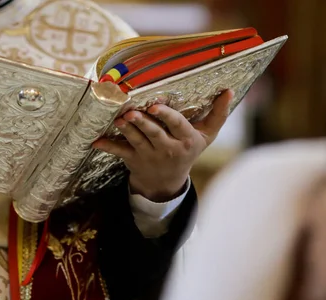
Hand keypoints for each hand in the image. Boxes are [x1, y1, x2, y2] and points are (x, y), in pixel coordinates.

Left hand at [93, 90, 233, 201]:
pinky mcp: (133, 160)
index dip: (167, 116)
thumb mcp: (206, 137)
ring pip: (136, 140)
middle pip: (154, 134)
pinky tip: (95, 140)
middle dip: (143, 123)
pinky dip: (107, 146)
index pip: (177, 126)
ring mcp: (148, 155)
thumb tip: (230, 90)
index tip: (157, 106)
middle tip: (132, 113)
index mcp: (186, 140)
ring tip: (119, 120)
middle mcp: (167, 148)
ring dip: (126, 130)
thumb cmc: (187, 151)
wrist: (167, 182)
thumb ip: (218, 114)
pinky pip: (119, 152)